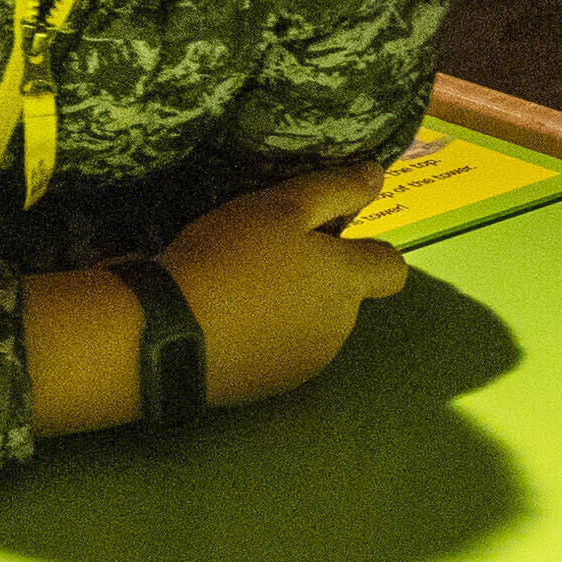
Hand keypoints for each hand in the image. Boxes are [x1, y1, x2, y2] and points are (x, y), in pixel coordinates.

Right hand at [166, 163, 406, 403]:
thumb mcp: (281, 207)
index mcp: (347, 283)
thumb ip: (335, 190)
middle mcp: (340, 329)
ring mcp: (306, 363)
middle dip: (319, 277)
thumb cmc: (230, 256)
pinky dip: (264, 336)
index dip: (369, 250)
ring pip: (313, 325)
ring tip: (239, 287)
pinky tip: (226, 321)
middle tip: (266, 253)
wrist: (169, 332)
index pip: (393, 269)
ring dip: (291, 306)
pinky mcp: (272, 386)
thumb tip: (378, 175)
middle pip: (346, 296)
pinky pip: (280, 352)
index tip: (329, 237)